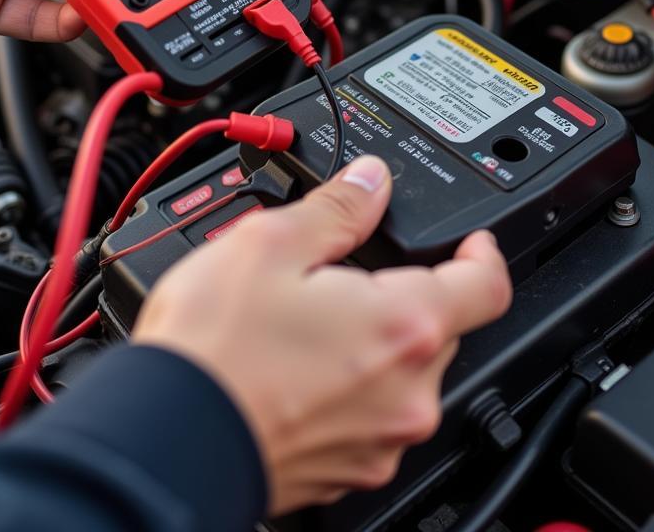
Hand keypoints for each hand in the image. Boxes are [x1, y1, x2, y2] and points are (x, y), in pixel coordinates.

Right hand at [133, 155, 511, 514]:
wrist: (167, 439)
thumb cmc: (214, 350)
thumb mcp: (270, 243)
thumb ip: (336, 208)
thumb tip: (369, 181)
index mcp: (403, 326)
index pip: (487, 284)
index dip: (483, 251)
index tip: (470, 240)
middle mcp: (408, 392)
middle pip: (440, 326)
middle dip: (405, 293)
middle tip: (344, 275)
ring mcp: (381, 440)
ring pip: (404, 372)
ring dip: (375, 342)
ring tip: (306, 324)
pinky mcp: (350, 471)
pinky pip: (372, 415)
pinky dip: (350, 387)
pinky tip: (296, 369)